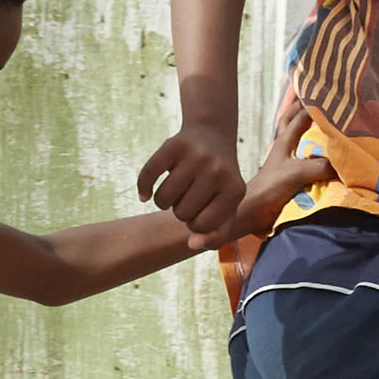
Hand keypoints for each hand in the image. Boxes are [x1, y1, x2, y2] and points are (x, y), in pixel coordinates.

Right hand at [138, 119, 245, 243]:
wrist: (212, 134)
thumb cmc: (218, 181)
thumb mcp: (226, 207)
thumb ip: (216, 235)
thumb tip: (192, 244)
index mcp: (235, 190)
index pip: (203, 227)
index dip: (196, 224)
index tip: (201, 211)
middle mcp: (217, 171)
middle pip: (181, 214)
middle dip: (181, 210)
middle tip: (189, 195)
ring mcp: (196, 156)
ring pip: (163, 200)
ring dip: (164, 201)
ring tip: (176, 190)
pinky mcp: (174, 145)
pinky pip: (148, 176)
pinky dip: (144, 188)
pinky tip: (146, 194)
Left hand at [234, 98, 332, 237]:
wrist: (252, 216)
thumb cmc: (269, 191)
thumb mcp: (296, 174)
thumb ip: (319, 166)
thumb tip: (344, 163)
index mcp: (284, 142)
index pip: (300, 117)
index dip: (312, 105)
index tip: (327, 92)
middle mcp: (285, 149)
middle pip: (295, 122)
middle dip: (305, 108)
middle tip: (320, 96)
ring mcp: (287, 163)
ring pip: (299, 139)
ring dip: (309, 128)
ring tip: (325, 119)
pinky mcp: (291, 179)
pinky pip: (307, 160)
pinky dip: (316, 153)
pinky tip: (325, 153)